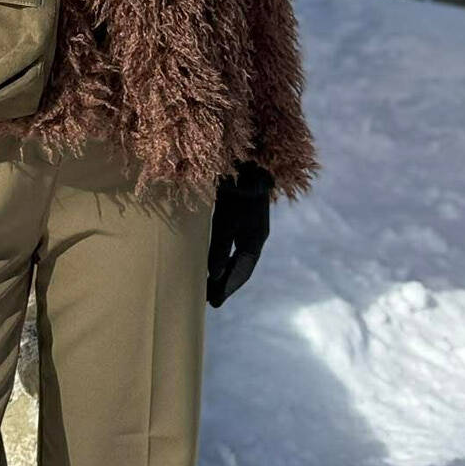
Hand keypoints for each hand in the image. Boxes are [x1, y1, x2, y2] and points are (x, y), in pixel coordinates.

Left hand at [207, 160, 272, 307]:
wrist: (247, 162)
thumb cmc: (237, 191)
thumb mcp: (226, 220)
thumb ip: (220, 247)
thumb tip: (213, 276)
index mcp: (255, 240)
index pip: (242, 271)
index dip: (228, 288)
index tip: (213, 303)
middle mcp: (254, 237)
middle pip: (240, 267)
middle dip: (226, 283)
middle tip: (209, 299)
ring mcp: (249, 227)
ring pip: (237, 256)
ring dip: (224, 270)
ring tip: (209, 284)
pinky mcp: (240, 216)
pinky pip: (233, 244)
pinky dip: (223, 256)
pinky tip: (214, 259)